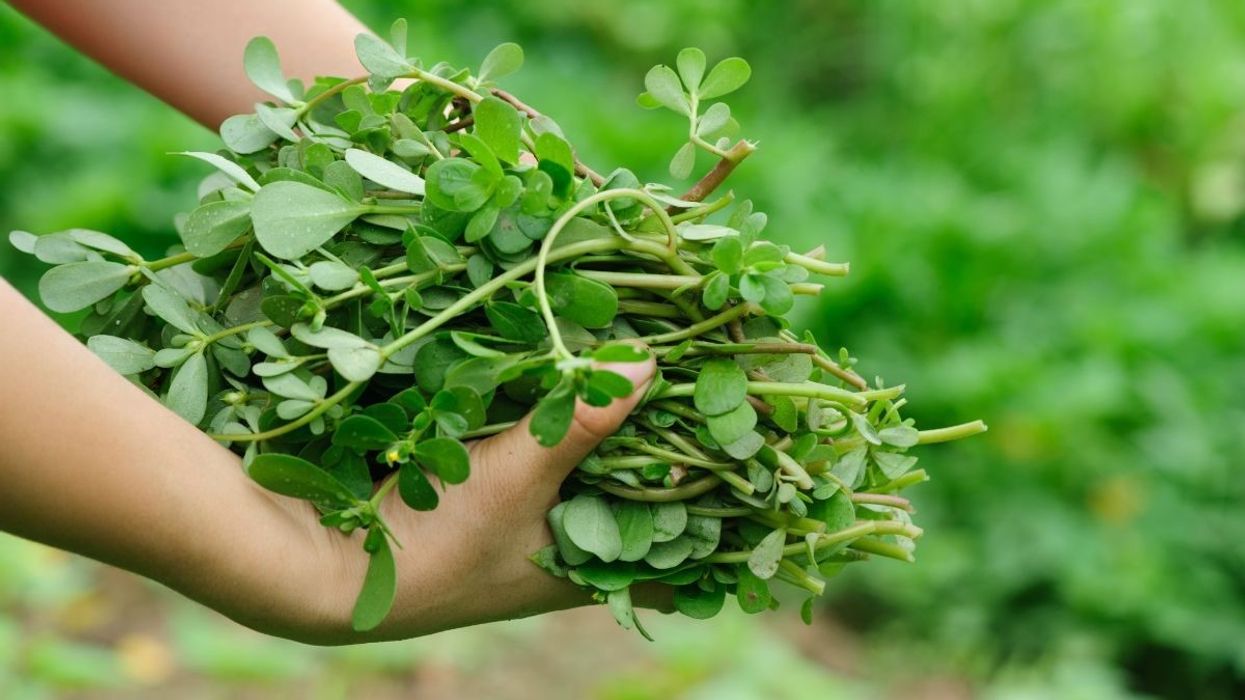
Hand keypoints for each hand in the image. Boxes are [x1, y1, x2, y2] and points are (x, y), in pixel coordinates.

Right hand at [0, 282, 660, 644]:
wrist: (313, 562)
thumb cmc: (431, 542)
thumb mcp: (520, 477)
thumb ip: (585, 420)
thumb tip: (653, 362)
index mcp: (579, 568)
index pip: (672, 550)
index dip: (716, 513)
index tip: (760, 464)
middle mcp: (554, 543)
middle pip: (631, 490)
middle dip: (664, 440)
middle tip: (708, 378)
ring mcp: (513, 514)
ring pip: (581, 459)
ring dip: (607, 414)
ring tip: (652, 353)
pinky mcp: (473, 482)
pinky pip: (531, 438)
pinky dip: (551, 404)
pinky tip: (568, 354)